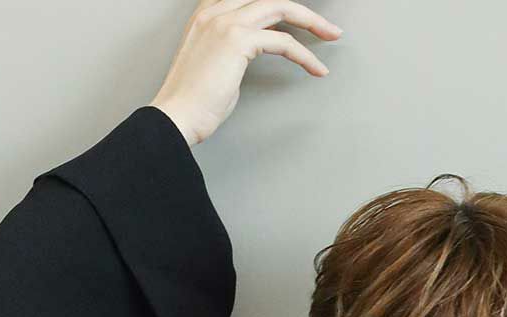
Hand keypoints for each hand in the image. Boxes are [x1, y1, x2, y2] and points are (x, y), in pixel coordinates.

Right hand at [150, 0, 346, 148]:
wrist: (175, 117)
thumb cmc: (192, 102)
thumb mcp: (214, 65)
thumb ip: (233, 52)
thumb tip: (250, 56)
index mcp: (207, 13)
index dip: (278, 5)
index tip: (301, 16)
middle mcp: (216, 10)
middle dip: (303, 11)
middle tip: (326, 27)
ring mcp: (226, 22)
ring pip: (281, 7)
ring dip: (312, 22)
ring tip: (331, 36)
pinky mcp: (237, 41)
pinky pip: (283, 41)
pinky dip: (304, 55)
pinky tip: (316, 68)